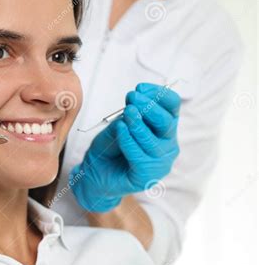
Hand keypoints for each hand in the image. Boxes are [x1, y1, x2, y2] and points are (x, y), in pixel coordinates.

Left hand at [70, 83, 180, 211]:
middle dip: (150, 107)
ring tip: (127, 114)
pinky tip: (121, 131)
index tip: (140, 88)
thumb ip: (127, 118)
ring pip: (154, 141)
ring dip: (139, 125)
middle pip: (167, 122)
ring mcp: (160, 162)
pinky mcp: (147, 176)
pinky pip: (140, 157)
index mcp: (163, 128)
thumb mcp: (116, 126)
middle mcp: (167, 144)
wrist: (94, 175)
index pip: (171, 106)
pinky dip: (130, 142)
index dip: (159, 94)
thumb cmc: (108, 149)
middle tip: (132, 97)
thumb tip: (134, 108)